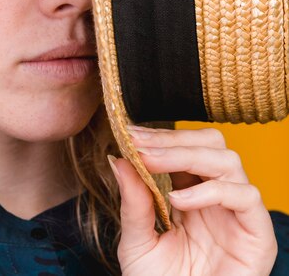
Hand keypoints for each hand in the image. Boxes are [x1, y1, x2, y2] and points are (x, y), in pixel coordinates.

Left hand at [108, 126, 277, 274]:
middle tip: (140, 144)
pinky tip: (179, 201)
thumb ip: (132, 202)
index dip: (159, 137)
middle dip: (175, 138)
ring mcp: (239, 215)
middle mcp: (218, 199)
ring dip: (187, 155)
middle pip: (212, 144)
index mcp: (191, 195)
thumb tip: (118, 160)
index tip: (130, 134)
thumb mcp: (137, 242)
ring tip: (153, 163)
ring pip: (228, 161)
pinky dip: (211, 191)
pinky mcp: (258, 236)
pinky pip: (246, 196)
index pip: (185, 148)